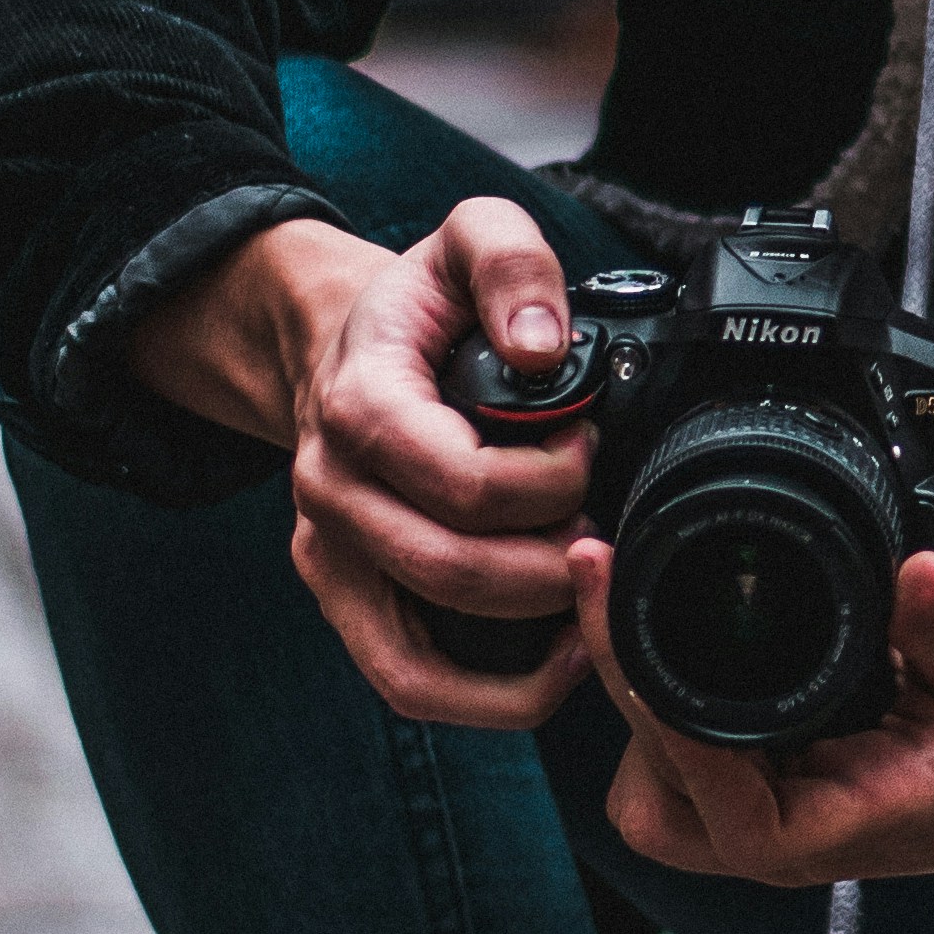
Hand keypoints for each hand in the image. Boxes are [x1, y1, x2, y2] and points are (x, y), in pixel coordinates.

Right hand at [131, 197, 598, 726]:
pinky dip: (487, 697)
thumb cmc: (419, 306)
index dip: (551, 480)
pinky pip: (406, 683)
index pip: (465, 482)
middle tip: (603, 528)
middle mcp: (330, 491)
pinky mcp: (344, 598)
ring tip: (590, 604)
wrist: (338, 341)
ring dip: (527, 647)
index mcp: (359, 406)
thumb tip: (542, 346)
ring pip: (421, 657)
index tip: (588, 450)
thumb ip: (511, 261)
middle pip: (452, 571)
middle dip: (553, 563)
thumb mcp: (467, 236)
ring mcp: (330, 554)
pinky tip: (559, 662)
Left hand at [577, 547, 933, 887]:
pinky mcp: (755, 794)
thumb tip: (918, 576)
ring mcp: (764, 823)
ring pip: (649, 796)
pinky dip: (654, 718)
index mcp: (839, 827)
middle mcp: (787, 839)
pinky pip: (671, 774)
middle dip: (624, 695)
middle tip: (609, 581)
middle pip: (656, 801)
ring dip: (632, 715)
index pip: (721, 801)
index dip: (666, 723)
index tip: (629, 634)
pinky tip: (663, 644)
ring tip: (631, 609)